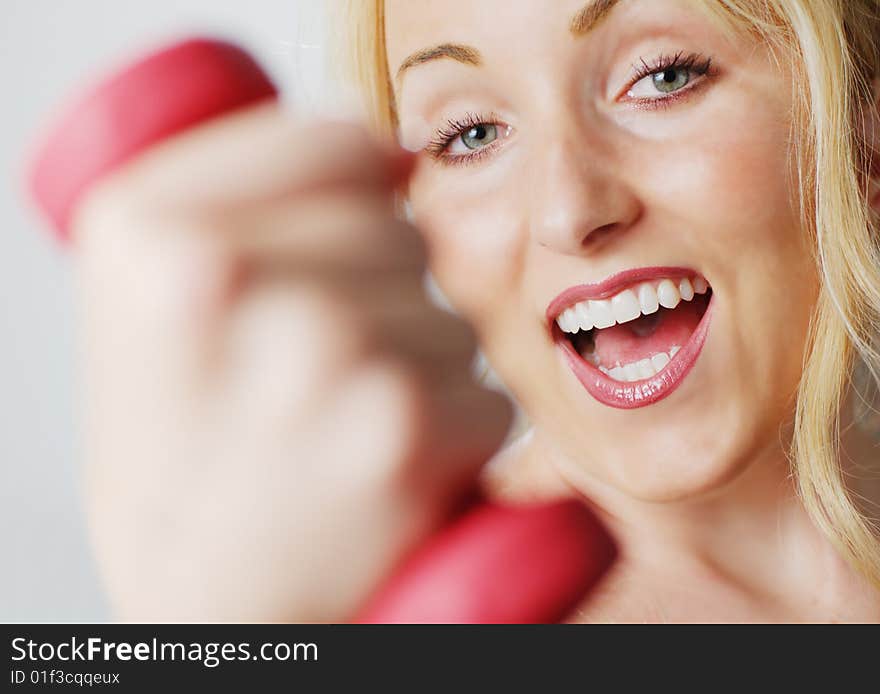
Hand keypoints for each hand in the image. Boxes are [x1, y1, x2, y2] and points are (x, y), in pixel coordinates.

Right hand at [73, 102, 512, 620]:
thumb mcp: (152, 313)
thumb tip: (392, 153)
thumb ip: (244, 206)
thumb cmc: (190, 466)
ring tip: (331, 435)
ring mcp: (324, 348)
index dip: (349, 195)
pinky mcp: (408, 425)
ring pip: (443, 312)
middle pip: (399, 224)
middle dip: (376, 298)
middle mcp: (228, 275)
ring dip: (410, 370)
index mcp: (150, 231)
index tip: (316, 254)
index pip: (337, 139)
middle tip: (300, 380)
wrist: (211, 616)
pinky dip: (450, 436)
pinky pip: (478, 392)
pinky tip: (379, 480)